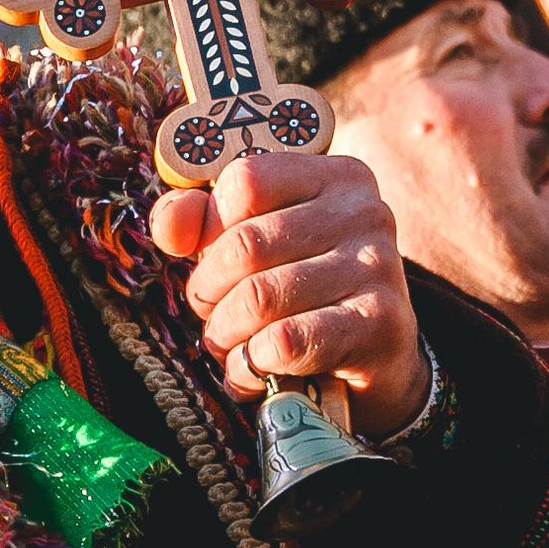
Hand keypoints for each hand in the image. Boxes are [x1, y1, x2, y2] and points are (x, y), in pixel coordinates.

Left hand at [149, 152, 428, 436]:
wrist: (378, 357)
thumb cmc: (304, 289)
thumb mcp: (256, 243)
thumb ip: (201, 220)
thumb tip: (170, 226)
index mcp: (334, 176)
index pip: (244, 181)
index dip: (209, 227)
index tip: (210, 258)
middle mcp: (364, 212)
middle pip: (245, 244)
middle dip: (208, 290)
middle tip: (210, 313)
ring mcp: (376, 266)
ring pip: (259, 297)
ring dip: (226, 333)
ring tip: (229, 345)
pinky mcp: (378, 324)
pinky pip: (286, 341)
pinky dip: (252, 363)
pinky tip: (254, 370)